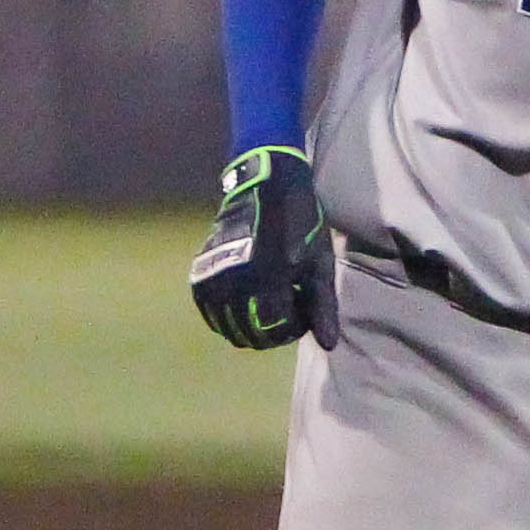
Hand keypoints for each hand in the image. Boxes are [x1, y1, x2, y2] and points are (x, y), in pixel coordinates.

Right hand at [190, 147, 332, 347]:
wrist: (265, 184)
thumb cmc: (300, 223)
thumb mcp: (319, 263)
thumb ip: (322, 306)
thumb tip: (328, 345)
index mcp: (267, 279)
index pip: (277, 330)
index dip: (294, 327)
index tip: (303, 310)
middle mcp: (234, 282)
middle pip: (251, 335)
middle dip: (273, 330)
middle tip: (287, 308)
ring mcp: (214, 277)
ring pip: (228, 328)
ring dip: (250, 325)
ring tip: (267, 302)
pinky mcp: (201, 271)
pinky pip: (210, 313)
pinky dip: (227, 316)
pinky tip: (246, 300)